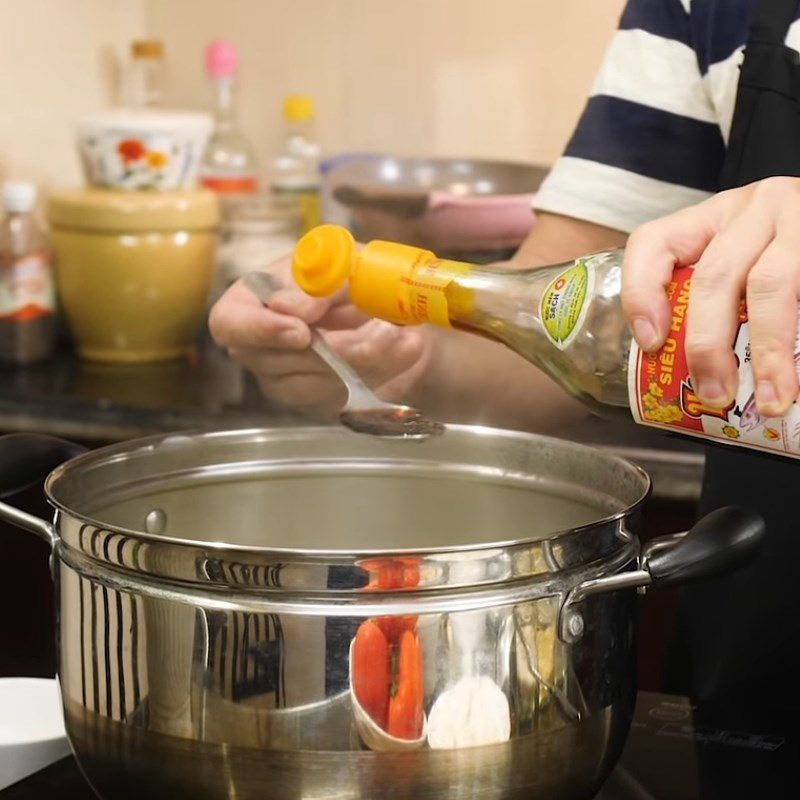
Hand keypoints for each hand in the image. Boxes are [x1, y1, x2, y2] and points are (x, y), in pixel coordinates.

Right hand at [208, 255, 432, 417]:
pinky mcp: (321, 406)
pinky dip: (382, 374)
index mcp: (253, 302)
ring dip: (371, 359)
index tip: (302, 331)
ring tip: (403, 334)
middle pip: (280, 362)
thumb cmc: (355, 279)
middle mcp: (261, 350)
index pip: (229, 324)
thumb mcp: (343, 262)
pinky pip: (347, 400)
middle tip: (384, 327)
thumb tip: (290, 307)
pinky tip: (403, 350)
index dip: (260, 330)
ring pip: (320, 384)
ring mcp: (288, 383)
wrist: (393, 315)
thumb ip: (317, 281)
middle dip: (339, 346)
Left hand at [622, 177, 799, 416]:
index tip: (650, 344)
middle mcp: (754, 209)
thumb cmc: (786, 259)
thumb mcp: (743, 263)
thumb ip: (712, 302)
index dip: (642, 293)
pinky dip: (797, 342)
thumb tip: (686, 377)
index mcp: (714, 218)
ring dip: (767, 349)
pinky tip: (799, 378)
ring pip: (770, 284)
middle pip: (714, 276)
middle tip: (714, 392)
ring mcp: (798, 220)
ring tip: (771, 400)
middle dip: (708, 342)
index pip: (655, 243)